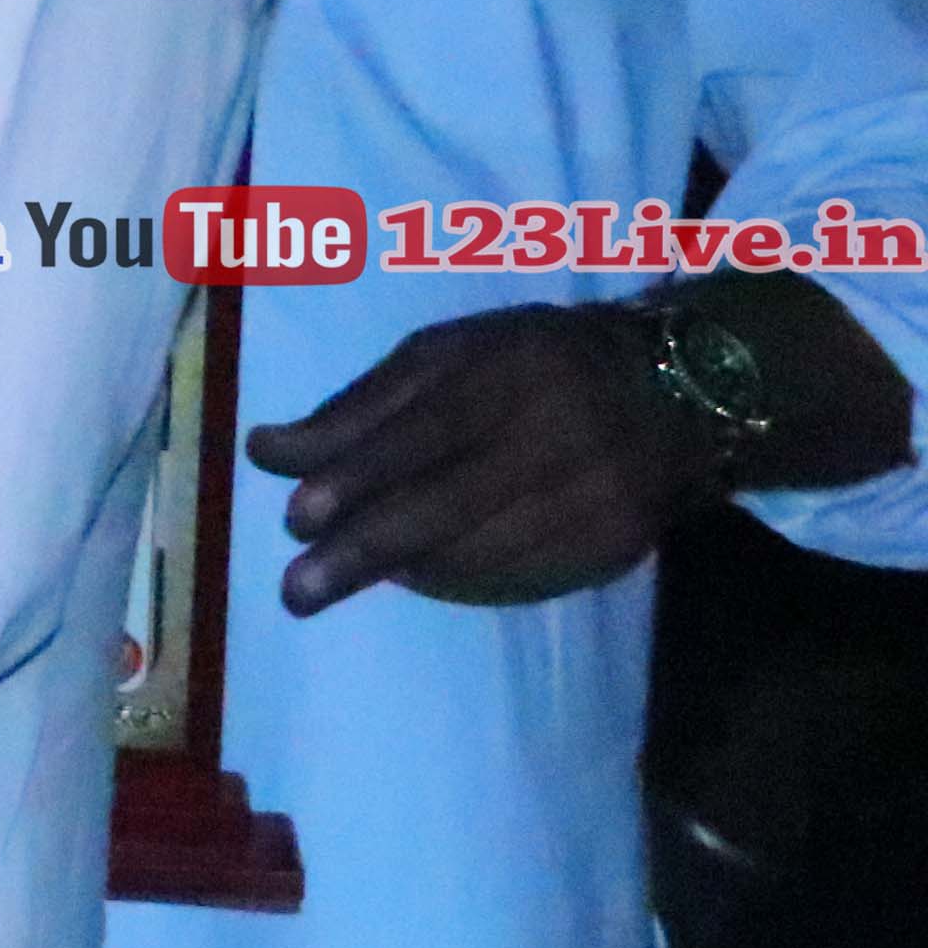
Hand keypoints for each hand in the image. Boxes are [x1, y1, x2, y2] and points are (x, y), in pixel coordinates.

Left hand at [255, 298, 724, 611]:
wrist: (679, 391)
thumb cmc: (532, 362)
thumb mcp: (444, 355)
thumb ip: (358, 406)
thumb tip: (268, 453)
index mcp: (511, 373)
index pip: (427, 432)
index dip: (359, 478)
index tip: (295, 517)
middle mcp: (561, 435)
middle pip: (452, 504)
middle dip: (366, 550)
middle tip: (297, 592)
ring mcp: (598, 496)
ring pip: (483, 551)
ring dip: (404, 570)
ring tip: (338, 579)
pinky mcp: (619, 543)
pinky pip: (523, 576)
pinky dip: (459, 582)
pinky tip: (414, 578)